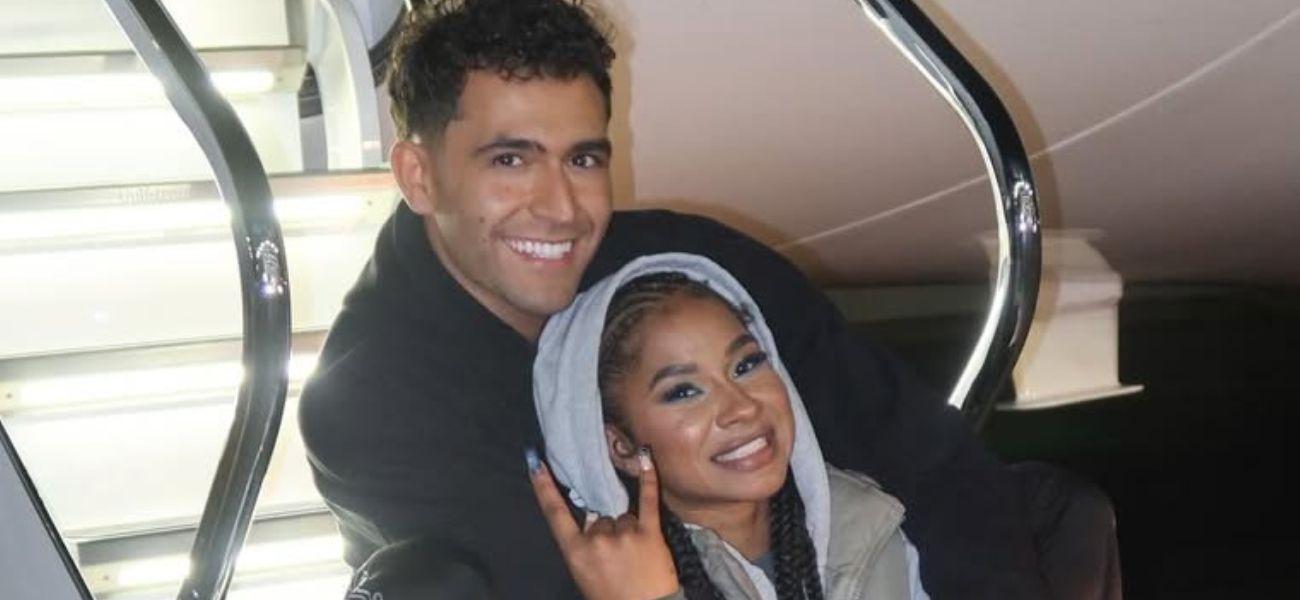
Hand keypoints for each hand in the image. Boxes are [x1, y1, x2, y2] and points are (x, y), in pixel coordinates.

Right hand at [528, 447, 680, 599]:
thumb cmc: (610, 598)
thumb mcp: (584, 575)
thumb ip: (584, 547)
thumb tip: (592, 520)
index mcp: (575, 552)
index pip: (555, 513)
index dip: (544, 487)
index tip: (535, 461)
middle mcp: (596, 540)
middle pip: (600, 517)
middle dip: (608, 531)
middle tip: (620, 558)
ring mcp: (623, 534)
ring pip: (623, 516)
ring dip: (629, 530)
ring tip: (637, 556)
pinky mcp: (649, 532)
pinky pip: (648, 499)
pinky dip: (648, 477)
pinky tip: (645, 455)